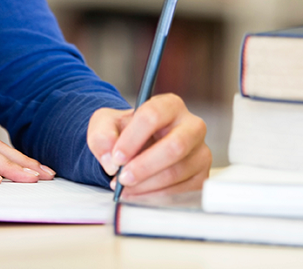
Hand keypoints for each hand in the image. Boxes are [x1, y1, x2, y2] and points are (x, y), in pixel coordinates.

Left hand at [87, 93, 210, 197]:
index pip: (154, 116)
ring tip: (126, 188)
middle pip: (175, 146)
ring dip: (146, 185)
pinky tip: (139, 195)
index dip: (133, 138)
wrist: (138, 148)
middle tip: (122, 177)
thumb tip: (110, 161)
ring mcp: (200, 153)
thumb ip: (102, 136)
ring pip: (176, 172)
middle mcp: (192, 127)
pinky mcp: (200, 177)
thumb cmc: (126, 132)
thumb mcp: (106, 124)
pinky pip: (182, 192)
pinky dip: (156, 197)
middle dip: (144, 166)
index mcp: (170, 105)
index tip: (116, 157)